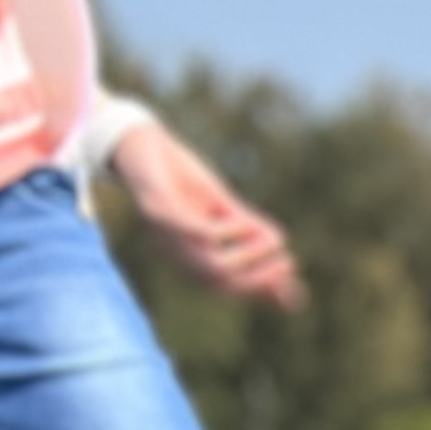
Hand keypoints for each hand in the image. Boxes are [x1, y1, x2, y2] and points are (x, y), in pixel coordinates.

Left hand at [107, 118, 301, 306]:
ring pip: (210, 265)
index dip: (260, 286)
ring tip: (274, 240)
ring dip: (248, 255)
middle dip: (259, 278)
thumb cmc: (182, 180)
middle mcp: (174, 252)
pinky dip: (226, 232)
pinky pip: (195, 233)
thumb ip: (254, 238)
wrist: (139, 143)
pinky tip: (243, 219)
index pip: (226, 286)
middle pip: (220, 282)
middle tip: (288, 262)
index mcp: (188, 257)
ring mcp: (164, 234)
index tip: (291, 271)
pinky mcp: (157, 210)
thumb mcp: (224, 210)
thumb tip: (287, 269)